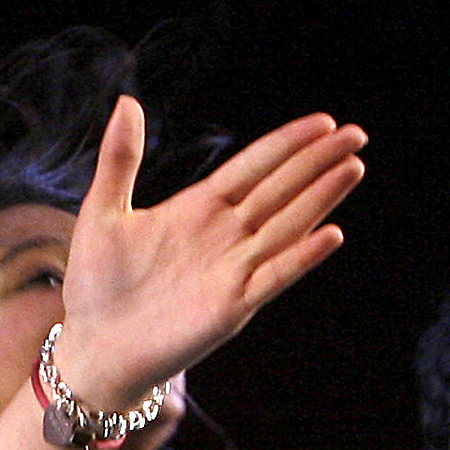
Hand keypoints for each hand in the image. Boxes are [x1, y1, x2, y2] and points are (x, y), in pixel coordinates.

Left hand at [48, 100, 364, 410]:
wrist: (94, 347)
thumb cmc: (96, 283)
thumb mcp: (104, 212)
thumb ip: (121, 159)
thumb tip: (127, 101)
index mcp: (199, 208)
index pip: (254, 166)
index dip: (287, 144)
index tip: (323, 121)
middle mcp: (225, 235)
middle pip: (280, 189)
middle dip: (317, 162)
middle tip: (355, 134)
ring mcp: (233, 270)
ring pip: (287, 225)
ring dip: (320, 198)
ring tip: (351, 167)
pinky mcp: (232, 306)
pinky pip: (274, 276)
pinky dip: (301, 256)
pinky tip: (331, 234)